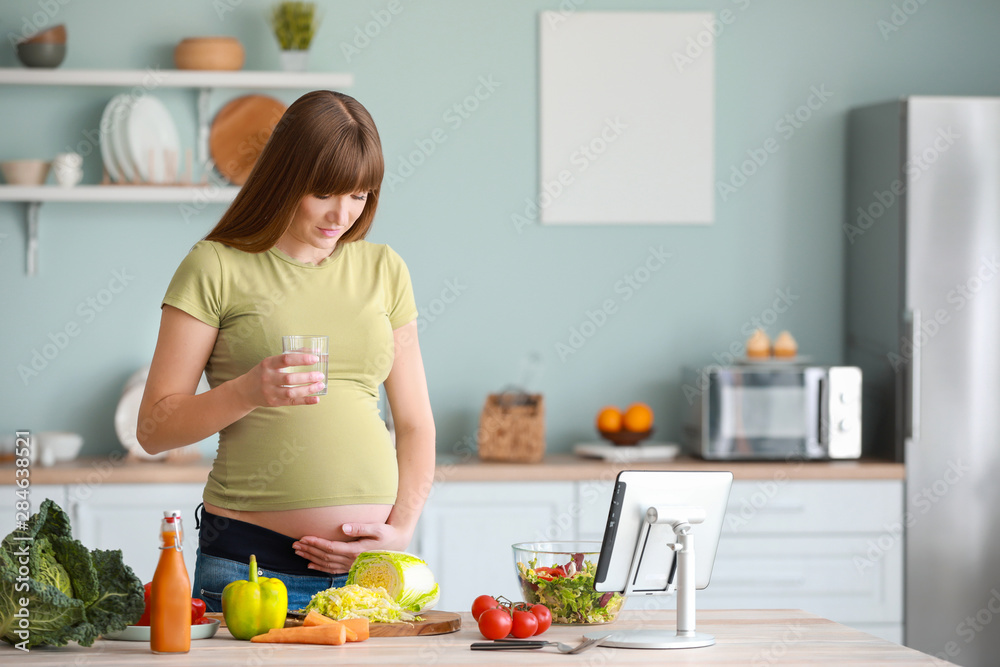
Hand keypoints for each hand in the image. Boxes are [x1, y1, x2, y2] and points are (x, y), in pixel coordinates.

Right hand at [237, 352, 325, 408]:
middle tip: (320, 375)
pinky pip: (292, 402)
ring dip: (308, 389)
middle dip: (307, 377)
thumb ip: (291, 356)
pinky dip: (306, 401)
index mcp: (267, 364)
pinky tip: (316, 398)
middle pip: (289, 378)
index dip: (302, 359)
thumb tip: (314, 351)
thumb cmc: (263, 372)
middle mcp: (267, 378)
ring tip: (320, 385)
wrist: (245, 391)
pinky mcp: (274, 402)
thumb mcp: (271, 362)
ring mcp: (270, 392)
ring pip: (291, 392)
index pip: (285, 359)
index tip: (315, 359)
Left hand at [292, 523, 410, 574]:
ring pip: (326, 563)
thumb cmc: (388, 534)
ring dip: (311, 558)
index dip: (316, 543)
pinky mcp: (352, 567)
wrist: (398, 545)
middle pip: (325, 556)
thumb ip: (361, 528)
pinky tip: (310, 564)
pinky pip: (333, 569)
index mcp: (356, 551)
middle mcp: (352, 561)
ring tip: (298, 552)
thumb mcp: (378, 528)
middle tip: (294, 545)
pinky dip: (320, 567)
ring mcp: (351, 565)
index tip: (303, 538)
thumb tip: (344, 527)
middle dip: (309, 550)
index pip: (331, 548)